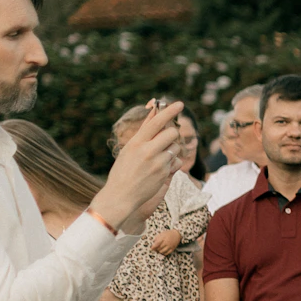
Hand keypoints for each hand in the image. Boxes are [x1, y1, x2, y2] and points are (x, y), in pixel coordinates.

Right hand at [98, 100, 184, 232]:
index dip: (169, 111)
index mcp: (136, 142)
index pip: (156, 121)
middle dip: (171, 135)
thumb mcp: (129, 149)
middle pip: (172, 133)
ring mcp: (158, 163)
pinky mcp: (165, 173)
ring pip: (176, 147)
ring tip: (158, 159)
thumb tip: (154, 111)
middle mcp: (147, 150)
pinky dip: (173, 163)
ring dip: (171, 150)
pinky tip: (161, 169)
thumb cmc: (123, 170)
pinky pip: (177, 162)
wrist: (121, 196)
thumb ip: (144, 131)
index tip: (180, 104)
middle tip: (164, 141)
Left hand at [148, 225, 182, 253]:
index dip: (153, 247)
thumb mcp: (162, 234)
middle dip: (156, 249)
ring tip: (159, 250)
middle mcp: (167, 242)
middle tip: (155, 249)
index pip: (157, 243)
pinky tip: (163, 252)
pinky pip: (167, 253)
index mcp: (163, 238)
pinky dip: (164, 253)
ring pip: (162, 251)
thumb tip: (153, 243)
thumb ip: (157, 238)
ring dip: (159, 251)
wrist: (176, 234)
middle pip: (159, 248)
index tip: (151, 248)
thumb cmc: (167, 234)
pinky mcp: (173, 248)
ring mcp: (170, 246)